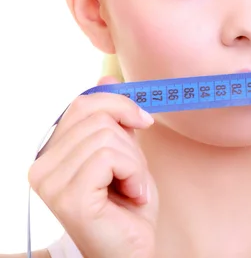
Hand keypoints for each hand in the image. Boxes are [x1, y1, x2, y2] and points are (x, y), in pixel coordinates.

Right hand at [28, 76, 158, 257]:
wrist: (132, 249)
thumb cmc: (128, 206)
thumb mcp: (125, 153)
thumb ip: (112, 120)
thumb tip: (106, 76)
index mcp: (52, 151)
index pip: (82, 103)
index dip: (119, 104)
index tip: (142, 121)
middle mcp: (42, 165)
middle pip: (96, 116)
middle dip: (130, 141)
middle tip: (134, 172)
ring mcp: (50, 181)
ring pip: (107, 137)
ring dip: (134, 162)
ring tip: (132, 188)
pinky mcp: (67, 196)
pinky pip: (110, 158)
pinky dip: (134, 173)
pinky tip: (132, 195)